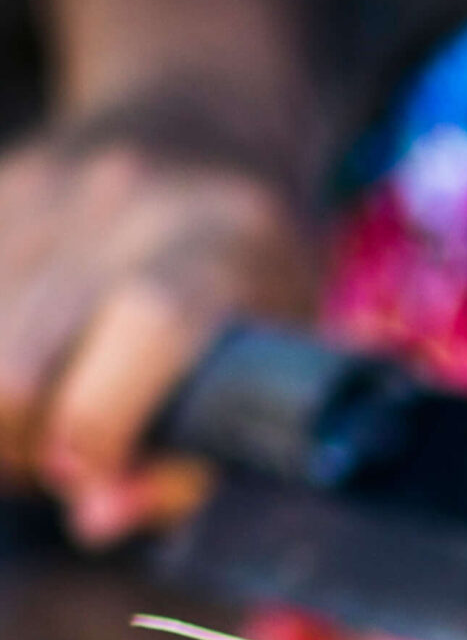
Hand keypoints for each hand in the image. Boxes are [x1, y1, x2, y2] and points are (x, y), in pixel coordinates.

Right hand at [0, 95, 316, 545]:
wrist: (199, 118)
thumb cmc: (251, 284)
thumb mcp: (267, 366)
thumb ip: (197, 461)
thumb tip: (94, 520)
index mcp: (227, 247)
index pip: (153, 322)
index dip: (104, 413)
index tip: (77, 474)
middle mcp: (133, 202)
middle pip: (29, 343)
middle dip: (18, 434)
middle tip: (46, 466)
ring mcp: (52, 185)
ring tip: (32, 424)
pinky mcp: (1, 185)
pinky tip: (18, 373)